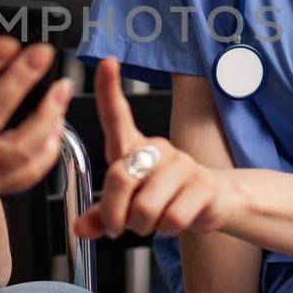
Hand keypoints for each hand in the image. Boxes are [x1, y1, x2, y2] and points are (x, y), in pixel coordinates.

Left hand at [73, 58, 231, 240]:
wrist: (211, 203)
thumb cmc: (162, 197)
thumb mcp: (127, 204)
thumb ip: (101, 214)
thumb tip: (80, 227)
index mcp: (133, 148)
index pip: (117, 116)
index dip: (110, 89)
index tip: (107, 63)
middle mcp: (156, 149)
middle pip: (121, 178)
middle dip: (116, 214)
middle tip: (123, 224)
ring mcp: (182, 164)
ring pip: (146, 207)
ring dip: (144, 226)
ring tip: (154, 221)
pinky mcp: (203, 186)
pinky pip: (172, 218)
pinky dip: (166, 230)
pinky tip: (173, 221)